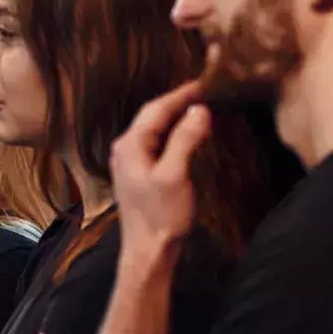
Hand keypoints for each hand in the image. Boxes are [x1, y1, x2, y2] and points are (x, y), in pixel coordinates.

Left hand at [109, 81, 210, 265]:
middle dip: (179, 102)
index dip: (182, 93)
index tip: (206, 82)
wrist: (147, 251)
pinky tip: (188, 134)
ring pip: (154, 128)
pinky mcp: (137, 172)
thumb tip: (199, 109)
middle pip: (153, 115)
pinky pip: (156, 142)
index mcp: (130, 144)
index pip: (156, 108)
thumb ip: (185, 139)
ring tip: (201, 107)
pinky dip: (173, 133)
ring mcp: (129, 160)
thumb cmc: (160, 215)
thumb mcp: (175, 175)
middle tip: (207, 91)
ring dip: (176, 117)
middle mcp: (124, 147)